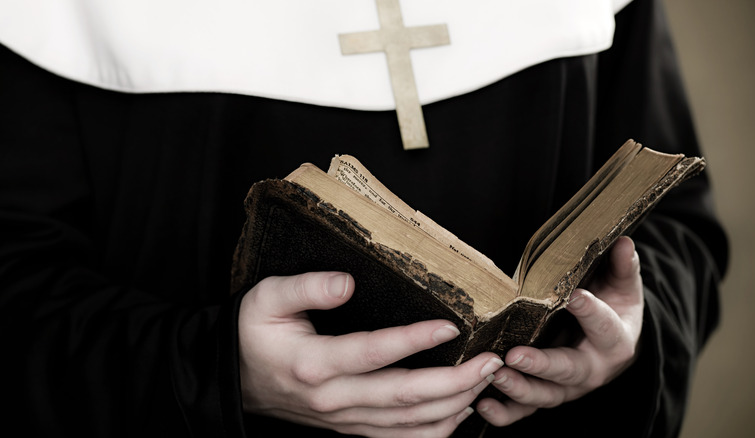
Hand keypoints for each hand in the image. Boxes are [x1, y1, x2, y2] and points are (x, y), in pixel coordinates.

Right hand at [238, 271, 504, 436]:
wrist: (233, 379)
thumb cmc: (253, 332)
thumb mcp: (266, 298)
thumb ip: (306, 287)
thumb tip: (347, 283)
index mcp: (313, 363)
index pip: (373, 353)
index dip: (414, 340)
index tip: (451, 325)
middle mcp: (333, 398)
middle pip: (403, 397)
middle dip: (455, 381)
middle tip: (491, 361)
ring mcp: (343, 420)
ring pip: (408, 423)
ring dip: (453, 405)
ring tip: (486, 381)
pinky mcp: (350, 428)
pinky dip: (434, 431)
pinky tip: (461, 413)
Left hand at [477, 236, 643, 425]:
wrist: (613, 343)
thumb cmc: (614, 308)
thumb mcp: (623, 287)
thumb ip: (623, 267)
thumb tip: (624, 242)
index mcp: (615, 341)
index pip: (604, 326)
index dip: (591, 311)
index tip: (574, 296)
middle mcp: (592, 370)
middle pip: (568, 371)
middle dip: (542, 365)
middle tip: (515, 356)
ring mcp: (567, 387)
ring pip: (545, 395)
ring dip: (518, 389)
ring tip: (494, 376)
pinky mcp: (546, 395)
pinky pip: (525, 411)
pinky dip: (504, 414)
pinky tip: (481, 407)